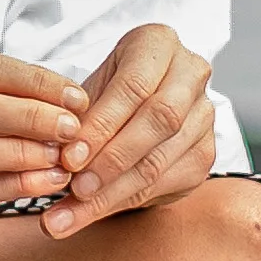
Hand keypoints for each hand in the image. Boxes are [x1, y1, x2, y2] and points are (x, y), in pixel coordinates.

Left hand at [18, 25, 217, 239]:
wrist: (144, 95)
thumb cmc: (108, 88)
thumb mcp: (89, 86)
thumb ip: (76, 115)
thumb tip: (56, 157)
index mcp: (158, 44)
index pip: (134, 87)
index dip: (101, 126)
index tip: (69, 159)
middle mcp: (191, 75)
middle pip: (157, 123)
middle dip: (111, 161)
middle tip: (74, 189)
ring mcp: (204, 116)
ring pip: (160, 160)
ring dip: (111, 193)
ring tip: (69, 216)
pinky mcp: (205, 154)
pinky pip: (165, 184)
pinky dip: (123, 202)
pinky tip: (90, 215)